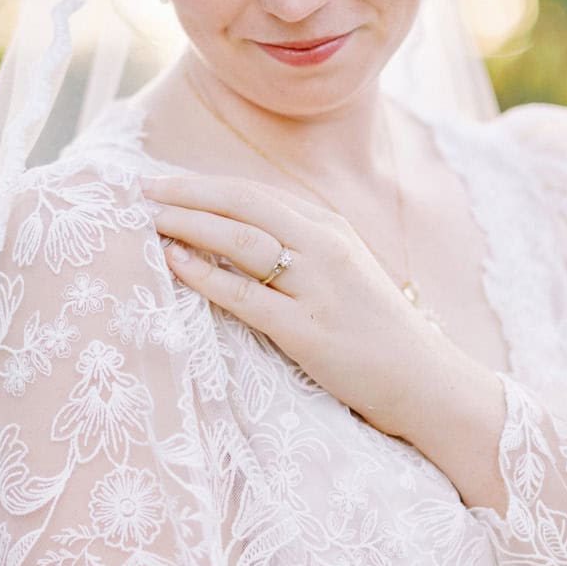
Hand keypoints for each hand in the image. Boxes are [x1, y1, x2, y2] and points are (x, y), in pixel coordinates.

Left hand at [138, 168, 441, 436]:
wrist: (425, 381)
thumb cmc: (376, 331)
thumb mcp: (344, 273)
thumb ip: (301, 250)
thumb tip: (238, 237)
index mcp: (331, 228)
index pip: (256, 195)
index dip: (206, 186)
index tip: (164, 184)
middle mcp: (325, 247)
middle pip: (243, 205)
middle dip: (187, 193)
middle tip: (141, 190)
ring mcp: (317, 287)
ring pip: (241, 241)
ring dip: (190, 225)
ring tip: (149, 220)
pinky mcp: (308, 330)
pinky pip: (245, 296)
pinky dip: (204, 275)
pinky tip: (174, 262)